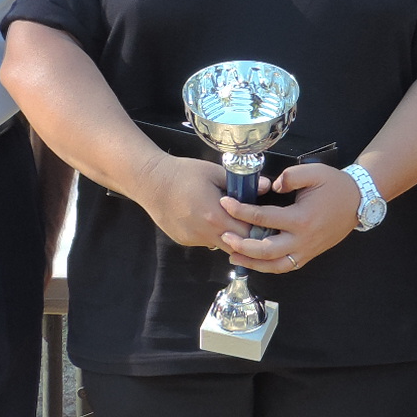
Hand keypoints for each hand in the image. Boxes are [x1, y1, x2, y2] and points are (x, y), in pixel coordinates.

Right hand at [140, 155, 257, 248]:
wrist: (150, 182)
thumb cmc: (183, 173)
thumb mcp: (214, 172)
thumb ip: (241, 183)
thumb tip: (266, 186)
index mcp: (215, 216)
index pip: (248, 233)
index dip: (258, 228)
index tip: (264, 220)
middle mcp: (205, 234)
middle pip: (237, 245)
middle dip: (247, 235)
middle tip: (252, 222)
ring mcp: (193, 239)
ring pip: (221, 245)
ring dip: (229, 236)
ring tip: (229, 218)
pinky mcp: (184, 241)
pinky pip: (206, 241)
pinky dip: (212, 234)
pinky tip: (207, 218)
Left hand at [222, 162, 360, 273]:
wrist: (358, 202)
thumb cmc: (335, 185)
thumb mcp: (314, 172)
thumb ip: (290, 177)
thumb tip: (271, 186)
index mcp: (301, 218)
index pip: (263, 217)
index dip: (241, 211)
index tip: (225, 203)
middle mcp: (302, 239)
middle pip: (265, 250)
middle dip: (241, 244)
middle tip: (224, 236)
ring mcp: (306, 250)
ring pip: (275, 265)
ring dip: (252, 263)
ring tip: (233, 256)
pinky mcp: (309, 255)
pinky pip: (285, 267)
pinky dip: (268, 267)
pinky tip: (254, 262)